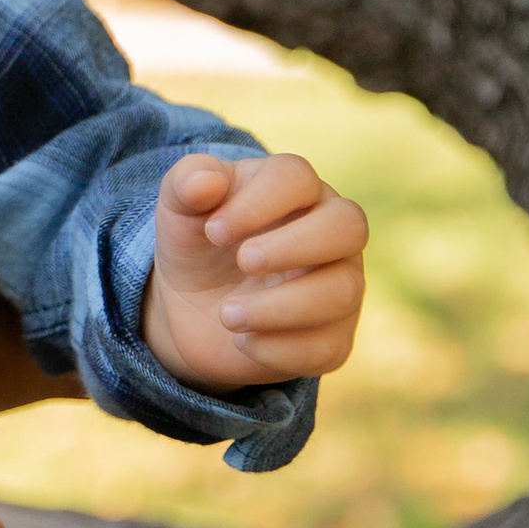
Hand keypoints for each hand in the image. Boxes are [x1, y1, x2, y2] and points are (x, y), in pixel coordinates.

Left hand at [142, 150, 366, 390]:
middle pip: (349, 226)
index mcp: (297, 190)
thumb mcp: (179, 209)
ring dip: (280, 306)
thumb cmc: (199, 242)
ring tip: (227, 314)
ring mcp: (340, 286)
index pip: (297, 178)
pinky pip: (326, 347)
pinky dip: (278, 349)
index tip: (214, 231)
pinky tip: (242, 341)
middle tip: (243, 262)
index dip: (259, 202)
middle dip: (294, 246)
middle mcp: (332, 234)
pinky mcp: (333, 339)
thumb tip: (205, 181)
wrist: (194, 306)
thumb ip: (186, 183)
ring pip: (342, 293)